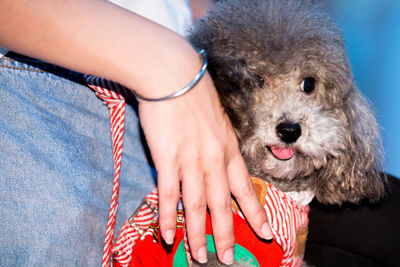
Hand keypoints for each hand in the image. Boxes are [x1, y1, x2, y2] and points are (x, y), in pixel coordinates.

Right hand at [138, 72, 272, 263]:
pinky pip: (170, 194)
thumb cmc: (195, 94)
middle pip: (222, 204)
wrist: (175, 75)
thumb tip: (216, 160)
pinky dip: (169, 217)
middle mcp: (214, 159)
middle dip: (227, 233)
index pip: (244, 188)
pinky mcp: (167, 158)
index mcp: (229, 149)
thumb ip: (218, 143)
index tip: (264, 232)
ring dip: (199, 234)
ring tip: (201, 256)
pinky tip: (169, 235)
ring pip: (197, 205)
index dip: (255, 212)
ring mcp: (191, 160)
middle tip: (227, 258)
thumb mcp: (218, 120)